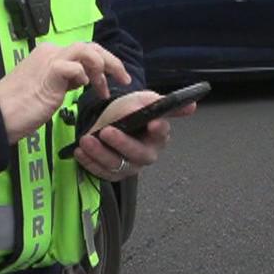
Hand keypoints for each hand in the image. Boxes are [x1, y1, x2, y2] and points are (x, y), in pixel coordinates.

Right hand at [0, 42, 129, 143]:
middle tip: (122, 79)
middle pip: (90, 47)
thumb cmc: (19, 107)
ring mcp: (50, 60)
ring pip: (87, 51)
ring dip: (102, 68)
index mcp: (49, 54)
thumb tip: (82, 78)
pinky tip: (82, 88)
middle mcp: (51, 52)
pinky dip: (83, 76)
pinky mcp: (50, 72)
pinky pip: (75, 66)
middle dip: (111, 62)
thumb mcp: (48, 88)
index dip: (102, 64)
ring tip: (104, 87)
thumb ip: (65, 79)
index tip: (108, 81)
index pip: (84, 50)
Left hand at [72, 89, 194, 180]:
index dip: (158, 129)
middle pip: (138, 154)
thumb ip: (161, 103)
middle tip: (107, 131)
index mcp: (158, 135)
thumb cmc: (129, 110)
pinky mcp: (113, 173)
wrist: (109, 119)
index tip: (152, 123)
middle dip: (121, 143)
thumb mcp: (142, 100)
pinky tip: (80, 151)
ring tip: (86, 140)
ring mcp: (130, 166)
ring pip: (116, 165)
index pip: (161, 132)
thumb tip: (192, 104)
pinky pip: (102, 172)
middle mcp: (146, 153)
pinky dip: (89, 162)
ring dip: (99, 153)